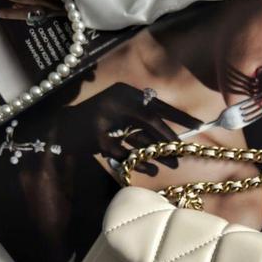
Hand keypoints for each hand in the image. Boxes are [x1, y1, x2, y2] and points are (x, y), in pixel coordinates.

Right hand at [58, 83, 189, 176]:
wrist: (61, 127)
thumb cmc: (98, 121)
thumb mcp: (122, 115)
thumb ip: (143, 120)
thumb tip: (173, 133)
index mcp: (126, 92)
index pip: (158, 104)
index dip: (179, 116)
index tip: (200, 125)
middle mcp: (115, 101)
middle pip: (149, 119)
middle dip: (167, 138)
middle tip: (181, 153)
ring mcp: (103, 119)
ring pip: (137, 137)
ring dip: (157, 152)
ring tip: (172, 164)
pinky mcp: (95, 138)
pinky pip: (123, 152)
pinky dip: (138, 161)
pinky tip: (151, 168)